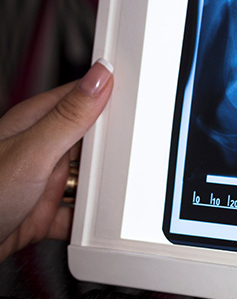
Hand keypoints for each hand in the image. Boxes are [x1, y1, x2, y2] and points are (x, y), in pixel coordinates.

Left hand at [0, 59, 112, 260]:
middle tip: (132, 156)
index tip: (143, 100)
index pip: (84, 98)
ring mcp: (43, 181)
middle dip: (113, 151)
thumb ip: (70, 115)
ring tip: (111, 192)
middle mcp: (40, 149)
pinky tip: (94, 222)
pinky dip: (90, 220)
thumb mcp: (32, 151)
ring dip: (102, 189)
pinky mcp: (44, 212)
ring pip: (90, 179)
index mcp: (35, 122)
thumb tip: (100, 75)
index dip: (113, 98)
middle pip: (93, 142)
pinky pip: (80, 213)